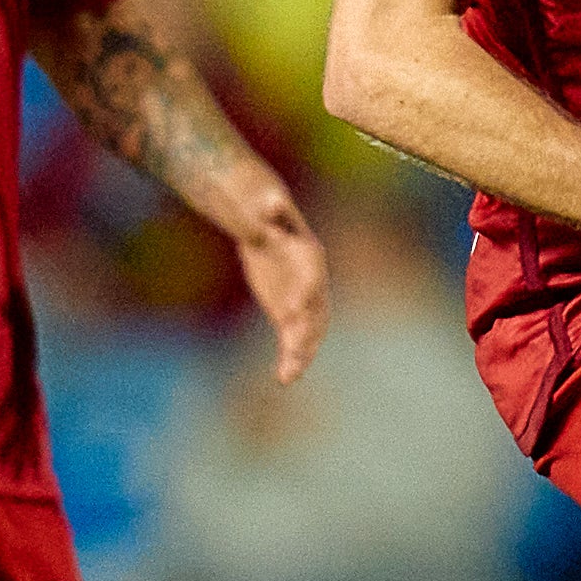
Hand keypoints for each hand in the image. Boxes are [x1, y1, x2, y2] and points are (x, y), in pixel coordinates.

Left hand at [225, 184, 328, 384]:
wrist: (267, 227)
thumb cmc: (266, 214)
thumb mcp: (265, 209)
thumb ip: (270, 209)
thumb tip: (268, 200)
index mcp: (311, 258)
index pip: (312, 280)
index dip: (304, 295)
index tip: (291, 310)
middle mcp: (314, 284)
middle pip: (315, 312)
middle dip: (306, 332)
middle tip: (294, 351)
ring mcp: (304, 302)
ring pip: (308, 333)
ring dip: (301, 354)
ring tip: (288, 375)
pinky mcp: (289, 315)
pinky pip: (293, 340)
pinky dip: (291, 359)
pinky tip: (283, 379)